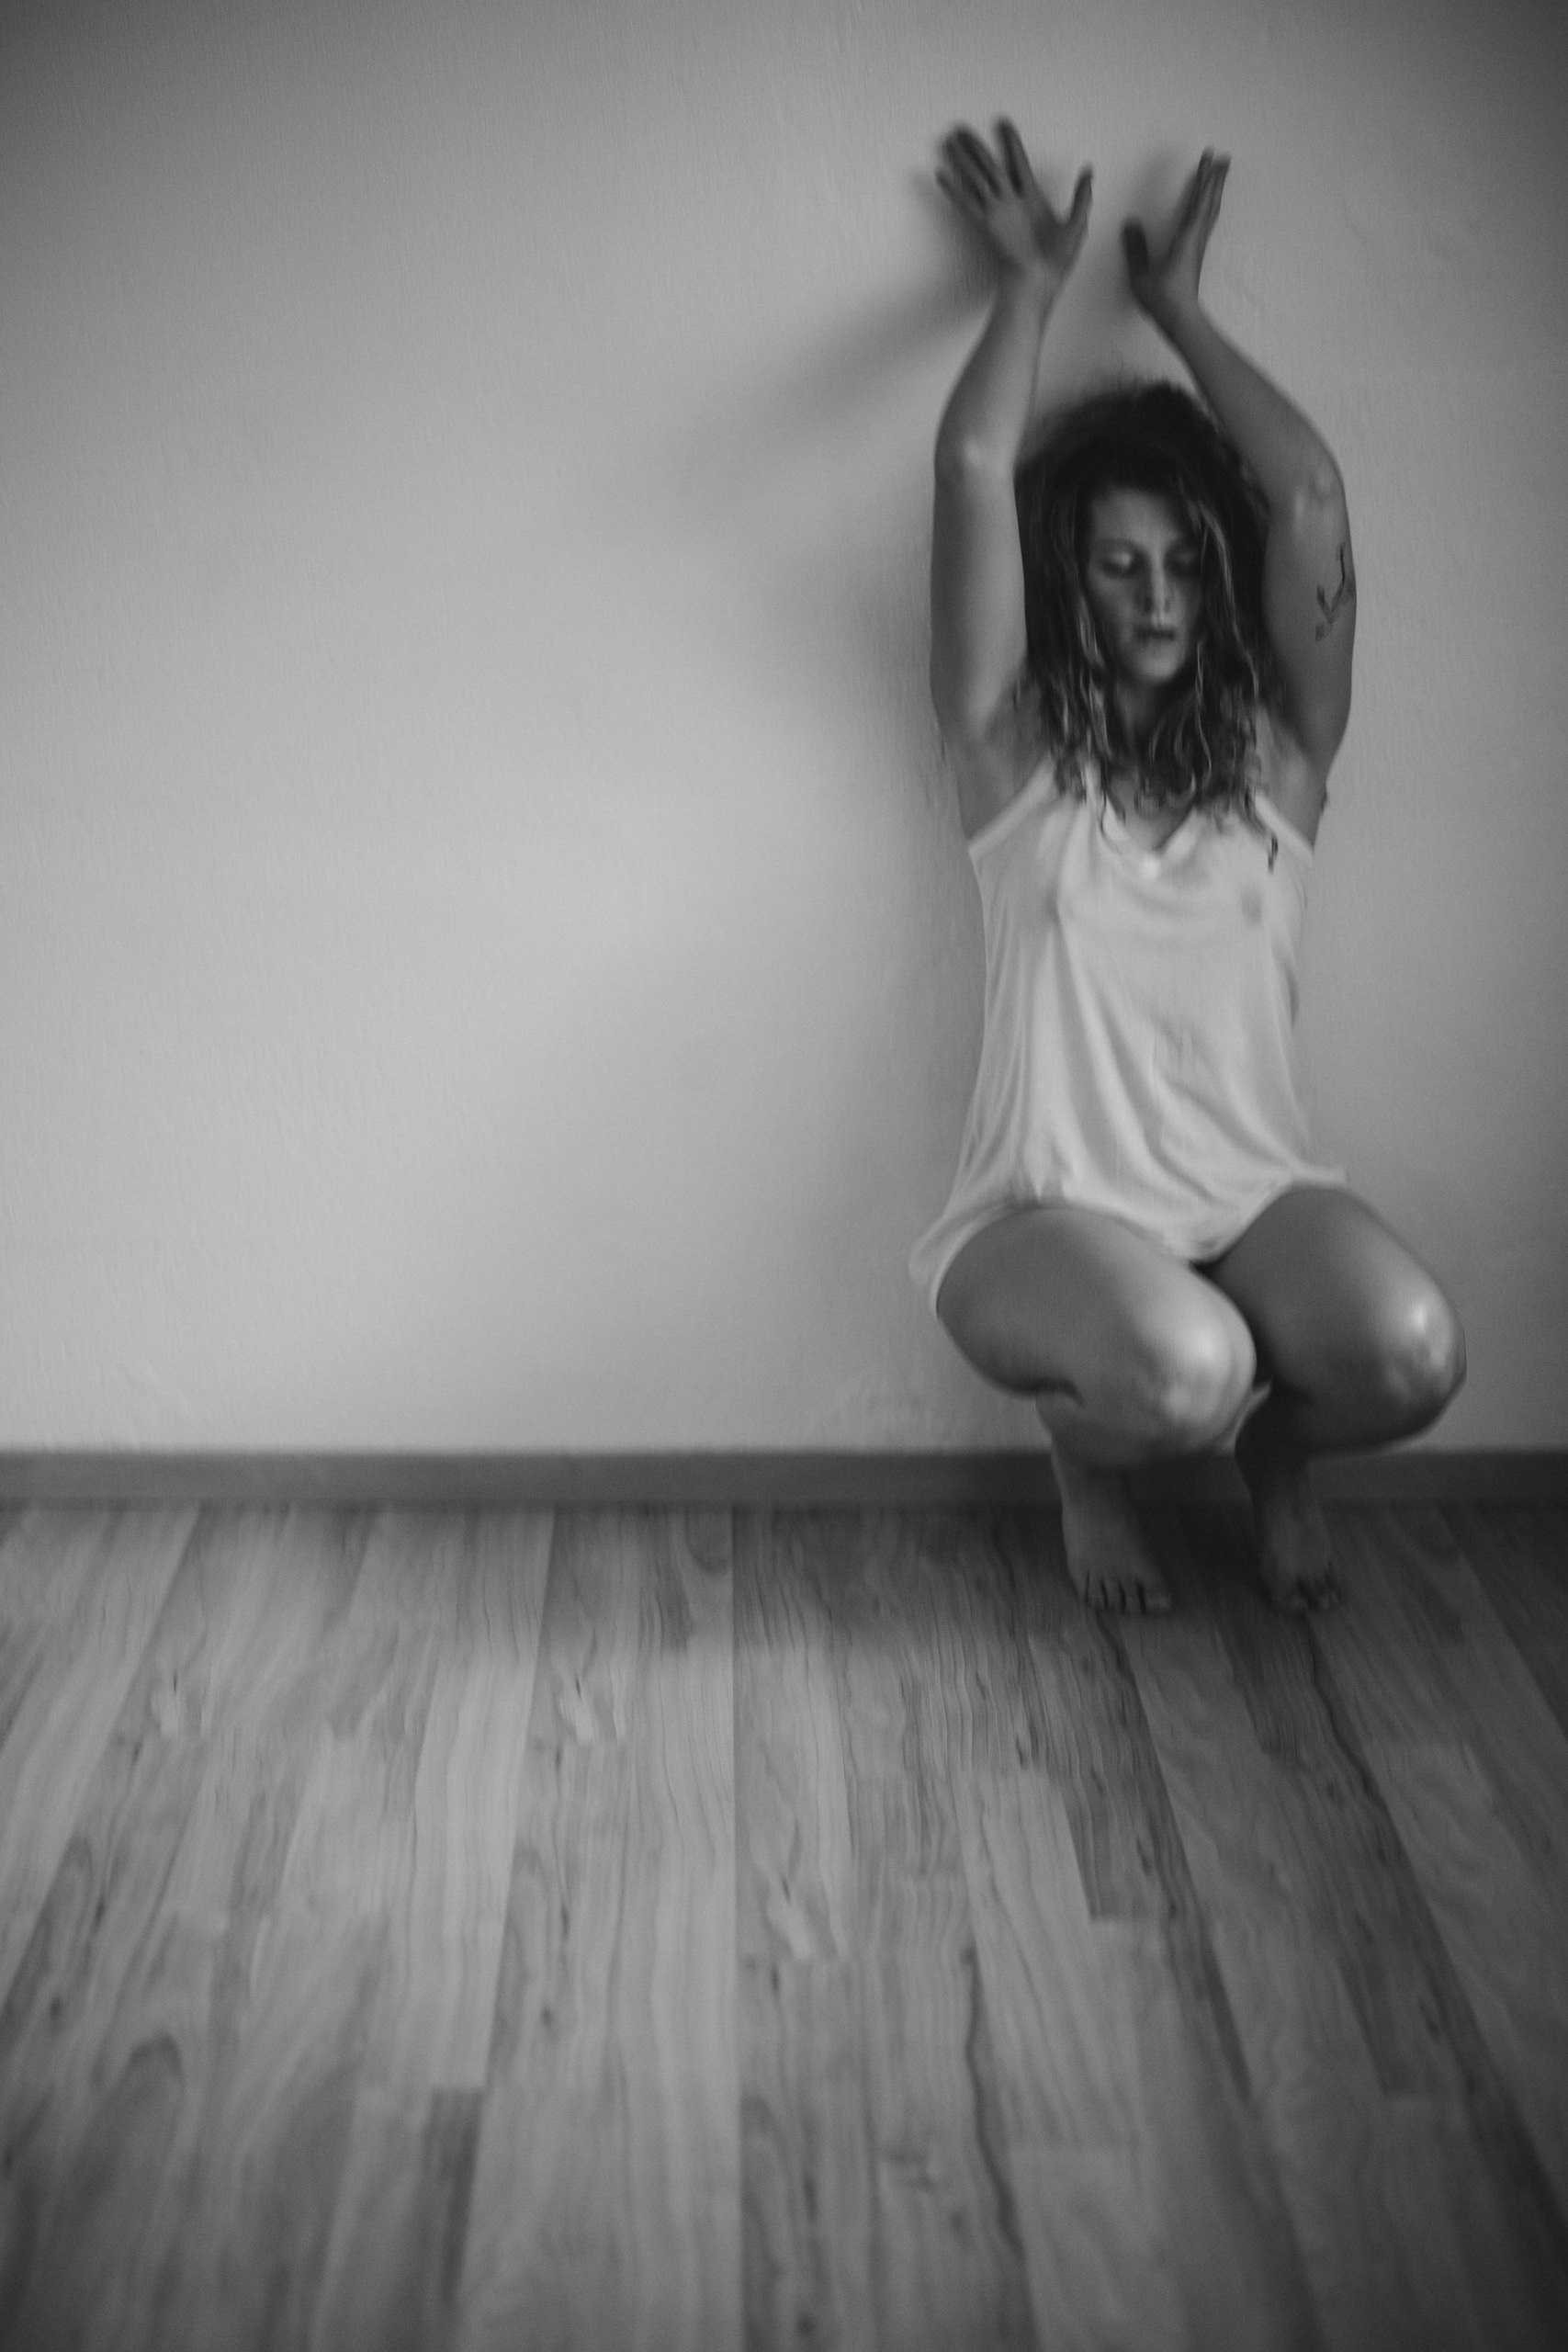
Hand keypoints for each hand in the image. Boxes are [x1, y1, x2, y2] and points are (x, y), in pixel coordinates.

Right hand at [936, 119, 1091, 291]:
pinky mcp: (987, 225)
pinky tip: (941, 175)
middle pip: (991, 166)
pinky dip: (953, 189)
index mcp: (1032, 199)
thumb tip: (1088, 171)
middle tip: (962, 129)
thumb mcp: (1078, 224)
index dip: (1011, 143)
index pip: (1018, 163)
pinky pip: (967, 203)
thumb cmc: (1057, 260)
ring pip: (977, 178)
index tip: (1003, 124)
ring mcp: (997, 212)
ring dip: (962, 160)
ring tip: (950, 142)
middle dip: (977, 147)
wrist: (1040, 282)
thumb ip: (1082, 197)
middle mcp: (1011, 202)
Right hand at [1123, 149, 1228, 328]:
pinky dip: (1208, 206)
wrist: (1181, 320)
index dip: (1204, 178)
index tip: (1209, 157)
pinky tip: (1206, 204)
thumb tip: (1131, 223)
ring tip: (1219, 174)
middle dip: (1216, 178)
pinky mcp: (1195, 253)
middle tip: (1223, 156)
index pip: (1198, 201)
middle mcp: (1196, 239)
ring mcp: (1198, 246)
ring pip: (1211, 211)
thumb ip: (1136, 249)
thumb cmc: (1162, 299)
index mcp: (1186, 239)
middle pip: (1210, 202)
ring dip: (1215, 190)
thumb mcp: (1141, 275)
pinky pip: (1206, 222)